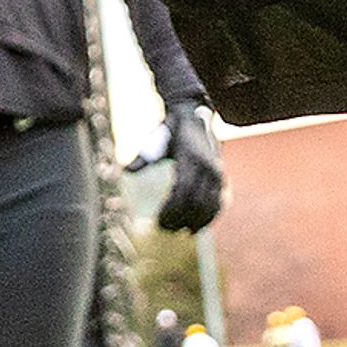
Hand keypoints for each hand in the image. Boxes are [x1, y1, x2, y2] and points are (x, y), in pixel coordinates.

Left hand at [156, 103, 225, 233]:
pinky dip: (209, 218)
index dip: (172, 211)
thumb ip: (143, 157)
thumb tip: (125, 171)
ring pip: (211, 206)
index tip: (158, 222)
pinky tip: (196, 227)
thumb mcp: (156, 141)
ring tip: (180, 231)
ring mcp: (218, 173)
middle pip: (196, 202)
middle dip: (181, 219)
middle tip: (165, 229)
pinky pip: (219, 203)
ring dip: (196, 223)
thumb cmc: (171, 131)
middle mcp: (208, 167)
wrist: (194, 115)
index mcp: (191, 158)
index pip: (183, 192)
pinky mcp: (222, 178)